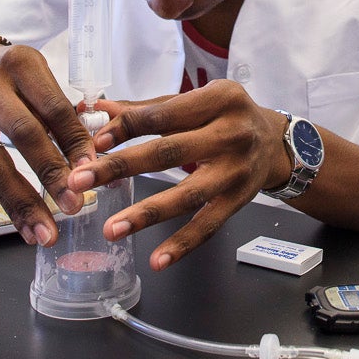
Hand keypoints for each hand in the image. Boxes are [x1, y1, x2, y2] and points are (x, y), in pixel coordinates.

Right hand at [0, 43, 95, 246]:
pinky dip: (8, 206)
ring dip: (25, 202)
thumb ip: (62, 114)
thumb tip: (95, 158)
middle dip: (51, 172)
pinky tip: (25, 226)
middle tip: (75, 203)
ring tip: (46, 231)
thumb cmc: (12, 77)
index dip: (73, 140)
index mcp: (20, 65)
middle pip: (24, 134)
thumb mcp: (37, 78)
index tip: (92, 169)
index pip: (53, 107)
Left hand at [65, 79, 291, 270]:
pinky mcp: (240, 200)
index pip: (164, 114)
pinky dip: (182, 245)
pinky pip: (208, 226)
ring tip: (112, 228)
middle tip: (81, 181)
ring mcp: (237, 170)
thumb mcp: (198, 100)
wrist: (277, 143)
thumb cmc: (227, 116)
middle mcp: (232, 133)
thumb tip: (101, 109)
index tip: (95, 142)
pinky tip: (157, 260)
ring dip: (146, 213)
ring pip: (187, 195)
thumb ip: (151, 108)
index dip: (127, 128)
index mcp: (220, 98)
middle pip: (169, 153)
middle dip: (121, 168)